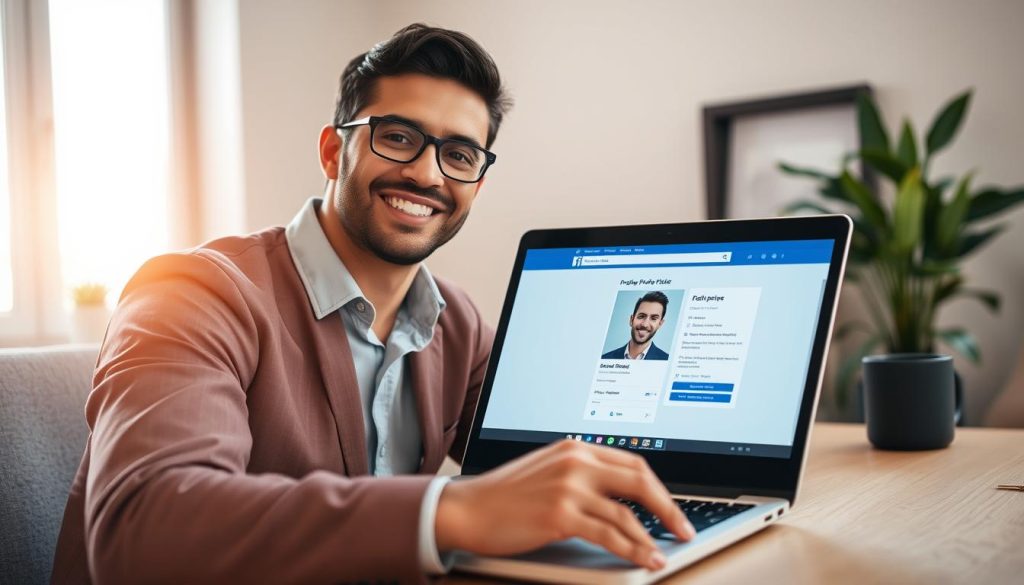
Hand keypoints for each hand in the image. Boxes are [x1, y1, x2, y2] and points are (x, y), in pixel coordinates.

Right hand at [435, 440, 695, 569]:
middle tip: (683, 528)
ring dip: (652, 537)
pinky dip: (634, 549)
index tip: (671, 507)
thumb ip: (579, 474)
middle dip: (668, 508)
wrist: (467, 508)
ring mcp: (568, 487)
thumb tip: (617, 495)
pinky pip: (610, 534)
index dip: (658, 488)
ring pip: (627, 513)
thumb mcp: (546, 470)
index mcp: (575, 448)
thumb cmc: (503, 495)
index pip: (632, 463)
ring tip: (663, 554)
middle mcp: (576, 462)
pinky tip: (645, 559)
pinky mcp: (560, 514)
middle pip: (639, 481)